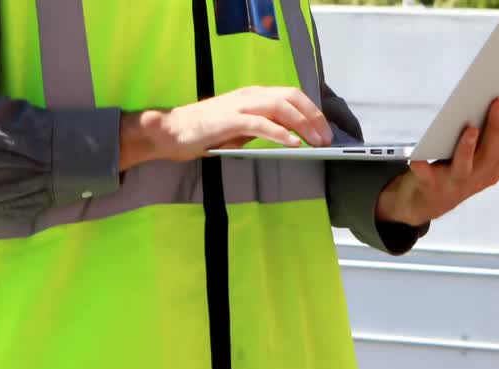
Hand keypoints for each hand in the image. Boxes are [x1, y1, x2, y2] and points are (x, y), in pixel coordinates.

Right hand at [122, 86, 333, 167]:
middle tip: (327, 138)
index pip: (291, 95)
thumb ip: (262, 129)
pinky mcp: (229, 120)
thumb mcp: (239, 130)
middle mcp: (249, 95)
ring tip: (316, 142)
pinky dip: (280, 132)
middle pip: (291, 97)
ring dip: (303, 124)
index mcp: (253, 96)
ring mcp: (240, 106)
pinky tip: (293, 143)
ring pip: (281, 107)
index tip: (325, 130)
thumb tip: (290, 137)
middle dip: (314, 117)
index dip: (312, 111)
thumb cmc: (204, 132)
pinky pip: (261, 124)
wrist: (170, 131)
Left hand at [376, 92, 498, 226]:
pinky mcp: (431, 185)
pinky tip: (417, 159)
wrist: (426, 203)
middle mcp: (479, 176)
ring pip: (465, 165)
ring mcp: (455, 182)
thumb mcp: (489, 168)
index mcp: (495, 168)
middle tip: (498, 102)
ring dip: (468, 148)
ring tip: (470, 129)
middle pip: (492, 152)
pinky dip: (422, 168)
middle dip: (497, 127)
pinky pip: (426, 176)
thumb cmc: (460, 175)